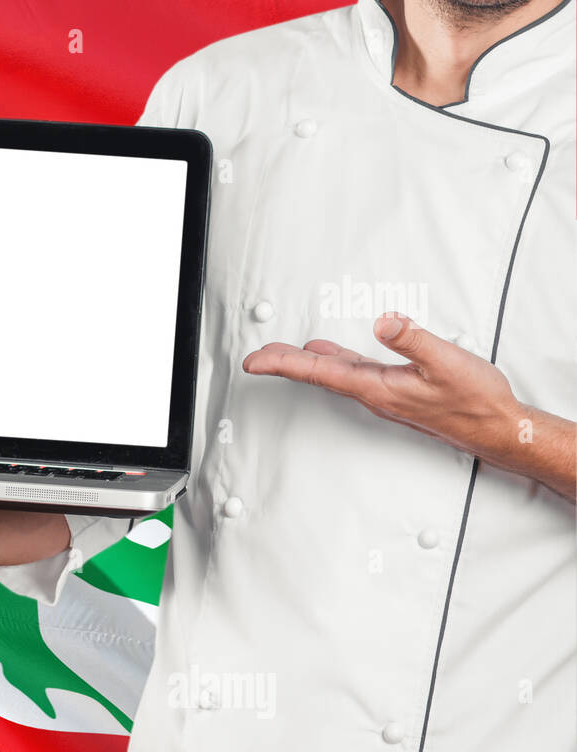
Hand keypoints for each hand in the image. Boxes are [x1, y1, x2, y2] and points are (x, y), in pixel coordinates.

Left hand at [243, 312, 575, 501]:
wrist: (497, 428)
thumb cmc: (475, 401)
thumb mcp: (446, 363)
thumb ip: (413, 340)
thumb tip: (384, 322)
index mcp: (376, 387)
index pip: (318, 372)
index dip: (283, 364)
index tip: (255, 361)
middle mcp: (373, 392)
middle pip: (317, 374)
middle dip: (283, 363)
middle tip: (256, 356)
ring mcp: (383, 392)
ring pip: (334, 373)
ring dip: (305, 362)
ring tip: (281, 352)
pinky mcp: (395, 389)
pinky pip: (353, 372)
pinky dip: (334, 360)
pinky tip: (329, 352)